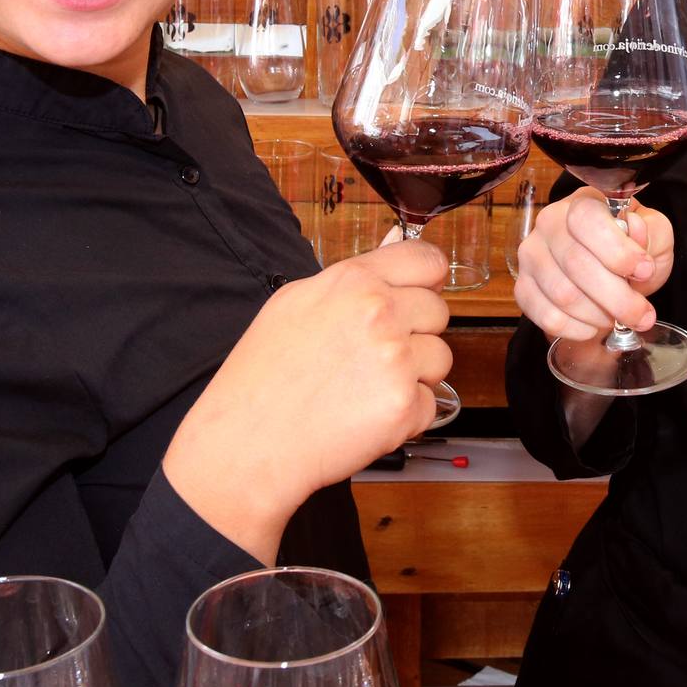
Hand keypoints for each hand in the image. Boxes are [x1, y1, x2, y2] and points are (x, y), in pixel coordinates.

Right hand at [164, 238, 451, 561]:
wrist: (247, 443)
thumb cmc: (262, 378)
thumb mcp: (295, 302)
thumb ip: (355, 277)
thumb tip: (394, 244)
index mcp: (353, 281)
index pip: (427, 260)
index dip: (429, 280)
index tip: (422, 293)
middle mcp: (379, 313)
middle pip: (438, 311)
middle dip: (416, 333)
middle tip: (373, 356)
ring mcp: (395, 359)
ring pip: (440, 358)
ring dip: (414, 375)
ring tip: (365, 388)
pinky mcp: (403, 404)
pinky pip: (430, 404)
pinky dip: (406, 416)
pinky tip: (365, 415)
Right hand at [513, 187, 672, 342]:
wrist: (610, 268)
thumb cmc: (631, 248)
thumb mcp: (654, 234)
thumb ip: (652, 232)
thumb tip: (636, 234)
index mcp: (583, 202)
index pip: (587, 220)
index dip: (618, 250)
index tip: (645, 271)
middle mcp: (550, 223)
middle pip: (576, 263)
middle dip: (617, 297)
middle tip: (642, 314)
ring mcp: (532, 256)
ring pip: (563, 295)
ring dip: (599, 315)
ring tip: (617, 317)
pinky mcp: (523, 288)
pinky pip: (547, 316)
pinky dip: (578, 329)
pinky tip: (594, 325)